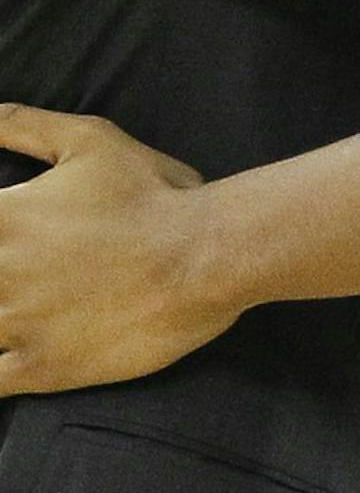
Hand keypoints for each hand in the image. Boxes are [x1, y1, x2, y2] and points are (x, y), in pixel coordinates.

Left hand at [0, 104, 234, 394]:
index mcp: (2, 216)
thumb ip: (22, 125)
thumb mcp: (88, 141)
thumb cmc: (152, 194)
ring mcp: (18, 324)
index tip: (2, 240)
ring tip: (11, 311)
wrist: (206, 255)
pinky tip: (4, 359)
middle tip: (13, 276)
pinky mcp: (44, 367)